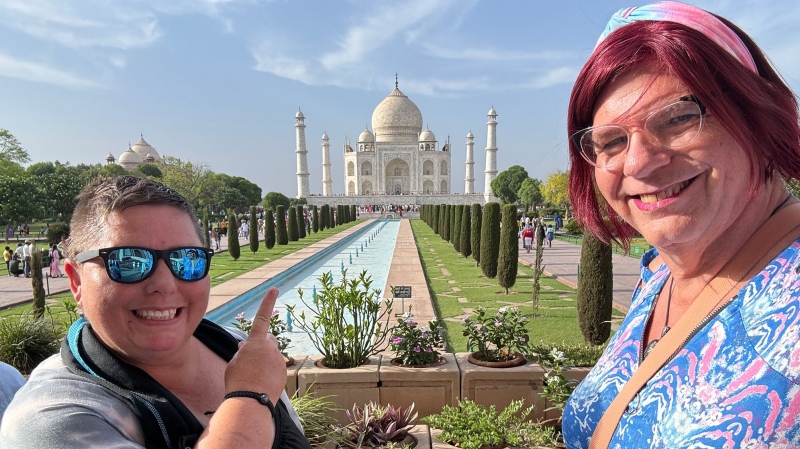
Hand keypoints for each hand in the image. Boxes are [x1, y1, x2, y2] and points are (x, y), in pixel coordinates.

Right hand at [224, 287, 285, 403]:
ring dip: (264, 361)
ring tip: (253, 376)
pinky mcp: (284, 372)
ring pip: (272, 356)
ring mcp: (279, 360)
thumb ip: (242, 351)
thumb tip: (245, 346)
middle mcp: (271, 348)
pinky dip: (269, 372)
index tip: (274, 289)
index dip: (267, 302)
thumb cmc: (237, 380)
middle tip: (251, 358)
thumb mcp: (234, 363)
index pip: (262, 317)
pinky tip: (260, 383)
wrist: (250, 401)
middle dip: (261, 345)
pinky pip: (276, 368)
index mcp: (256, 342)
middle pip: (268, 340)